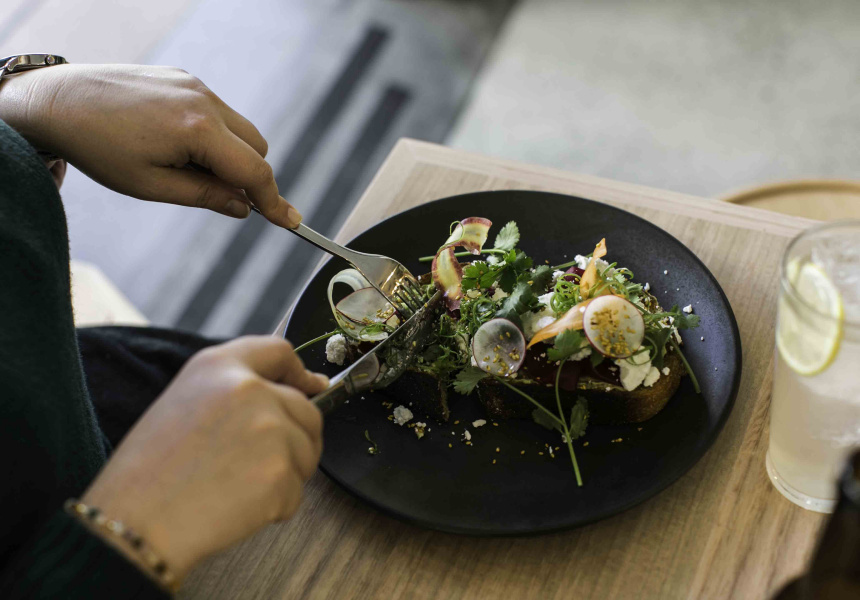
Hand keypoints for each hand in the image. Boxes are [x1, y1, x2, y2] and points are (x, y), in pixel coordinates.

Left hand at [0, 64, 299, 226]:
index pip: (255, 171)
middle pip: (257, 148)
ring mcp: (195, 85)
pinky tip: (174, 142)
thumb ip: (206, 195)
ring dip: (230, 154)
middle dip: (248, 176)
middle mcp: (204, 101)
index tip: (290, 222)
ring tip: (183, 165)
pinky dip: (213, 135)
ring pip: (240, 129)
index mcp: (197, 130)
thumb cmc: (99, 148)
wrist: (58, 101)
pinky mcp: (185, 78)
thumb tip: (243, 207)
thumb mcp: (152, 186)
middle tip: (217, 195)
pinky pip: (218, 112)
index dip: (274, 201)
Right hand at [81, 336, 327, 581]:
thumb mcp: (181, 402)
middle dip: (295, 438)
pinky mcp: (281, 471)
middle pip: (306, 409)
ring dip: (285, 474)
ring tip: (235, 486)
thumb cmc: (147, 473)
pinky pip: (296, 491)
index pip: (279, 351)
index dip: (300, 372)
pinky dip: (276, 506)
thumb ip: (233, 390)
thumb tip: (287, 394)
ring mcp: (271, 429)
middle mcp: (251, 390)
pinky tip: (236, 506)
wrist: (135, 523)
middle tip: (256, 465)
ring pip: (307, 451)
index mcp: (219, 366)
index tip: (313, 386)